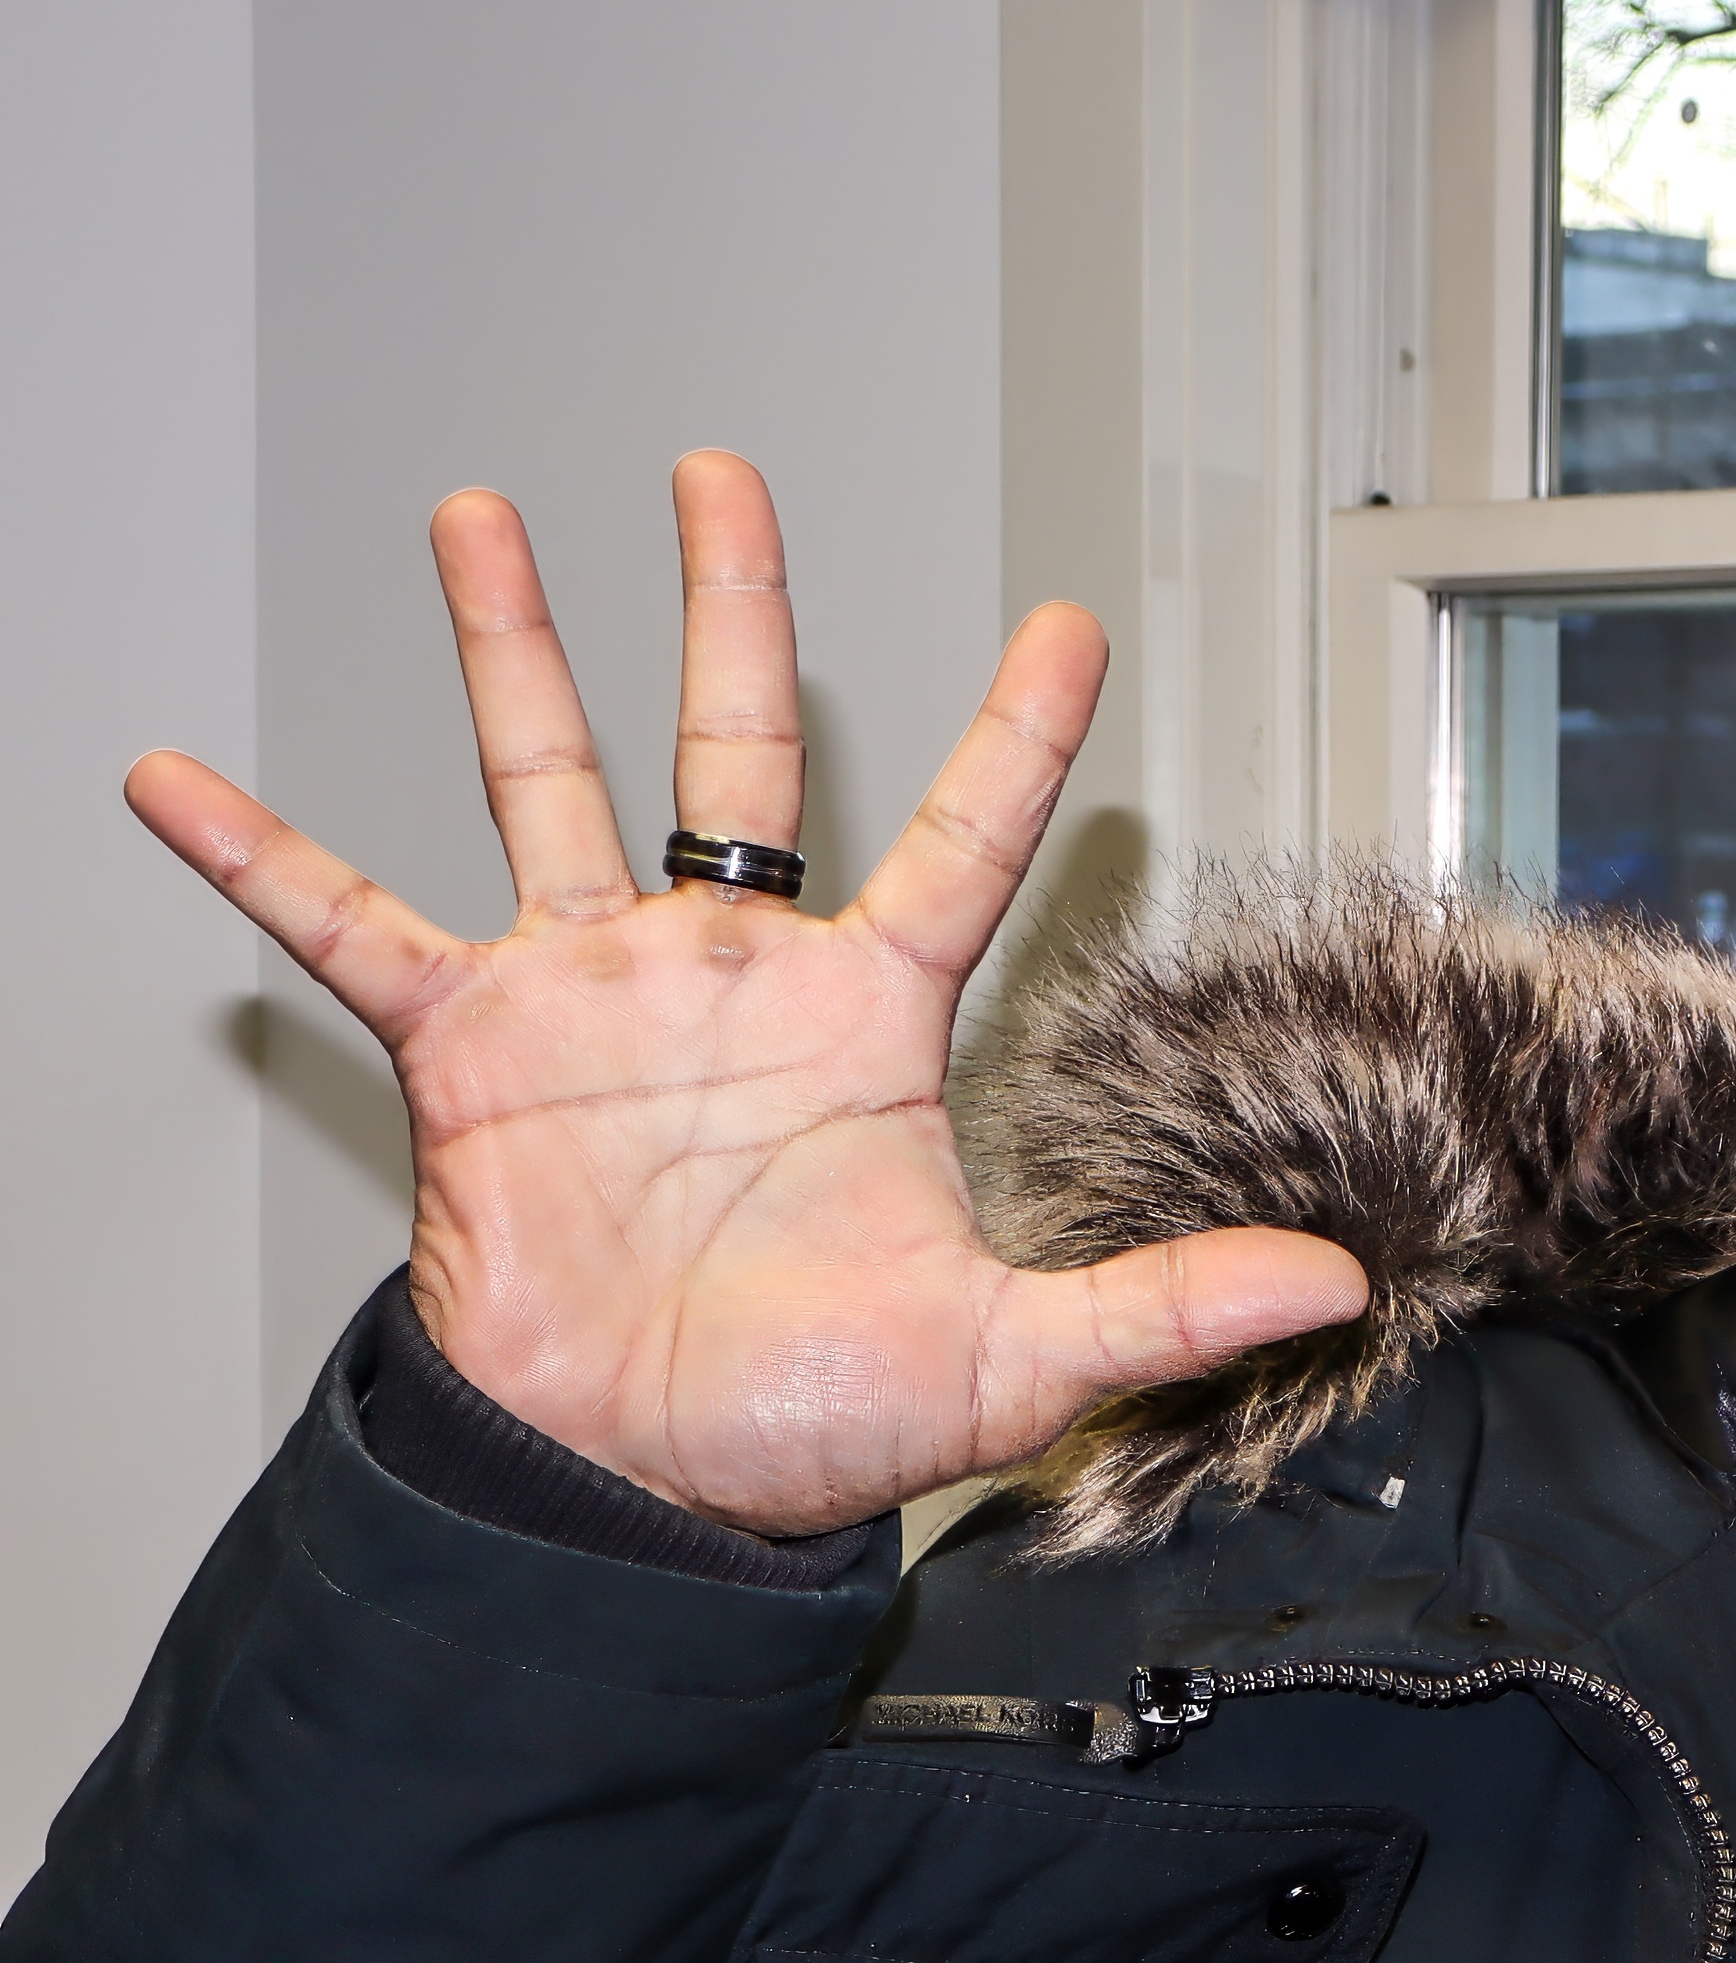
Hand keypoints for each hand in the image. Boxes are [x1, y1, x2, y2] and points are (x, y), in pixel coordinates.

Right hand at [127, 456, 1369, 1534]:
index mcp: (868, 1027)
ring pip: (551, 780)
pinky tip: (177, 780)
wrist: (644, 1487)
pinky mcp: (472, 1049)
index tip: (1068, 623)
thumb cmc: (806, 1425)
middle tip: (724, 474)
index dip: (1016, 734)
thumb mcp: (1014, 1361)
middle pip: (737, 748)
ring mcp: (596, 998)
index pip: (965, 843)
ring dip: (514, 651)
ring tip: (480, 517)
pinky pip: (350, 927)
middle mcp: (731, 979)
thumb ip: (1167, 1308)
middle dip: (735, 608)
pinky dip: (259, 857)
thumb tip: (1330, 1285)